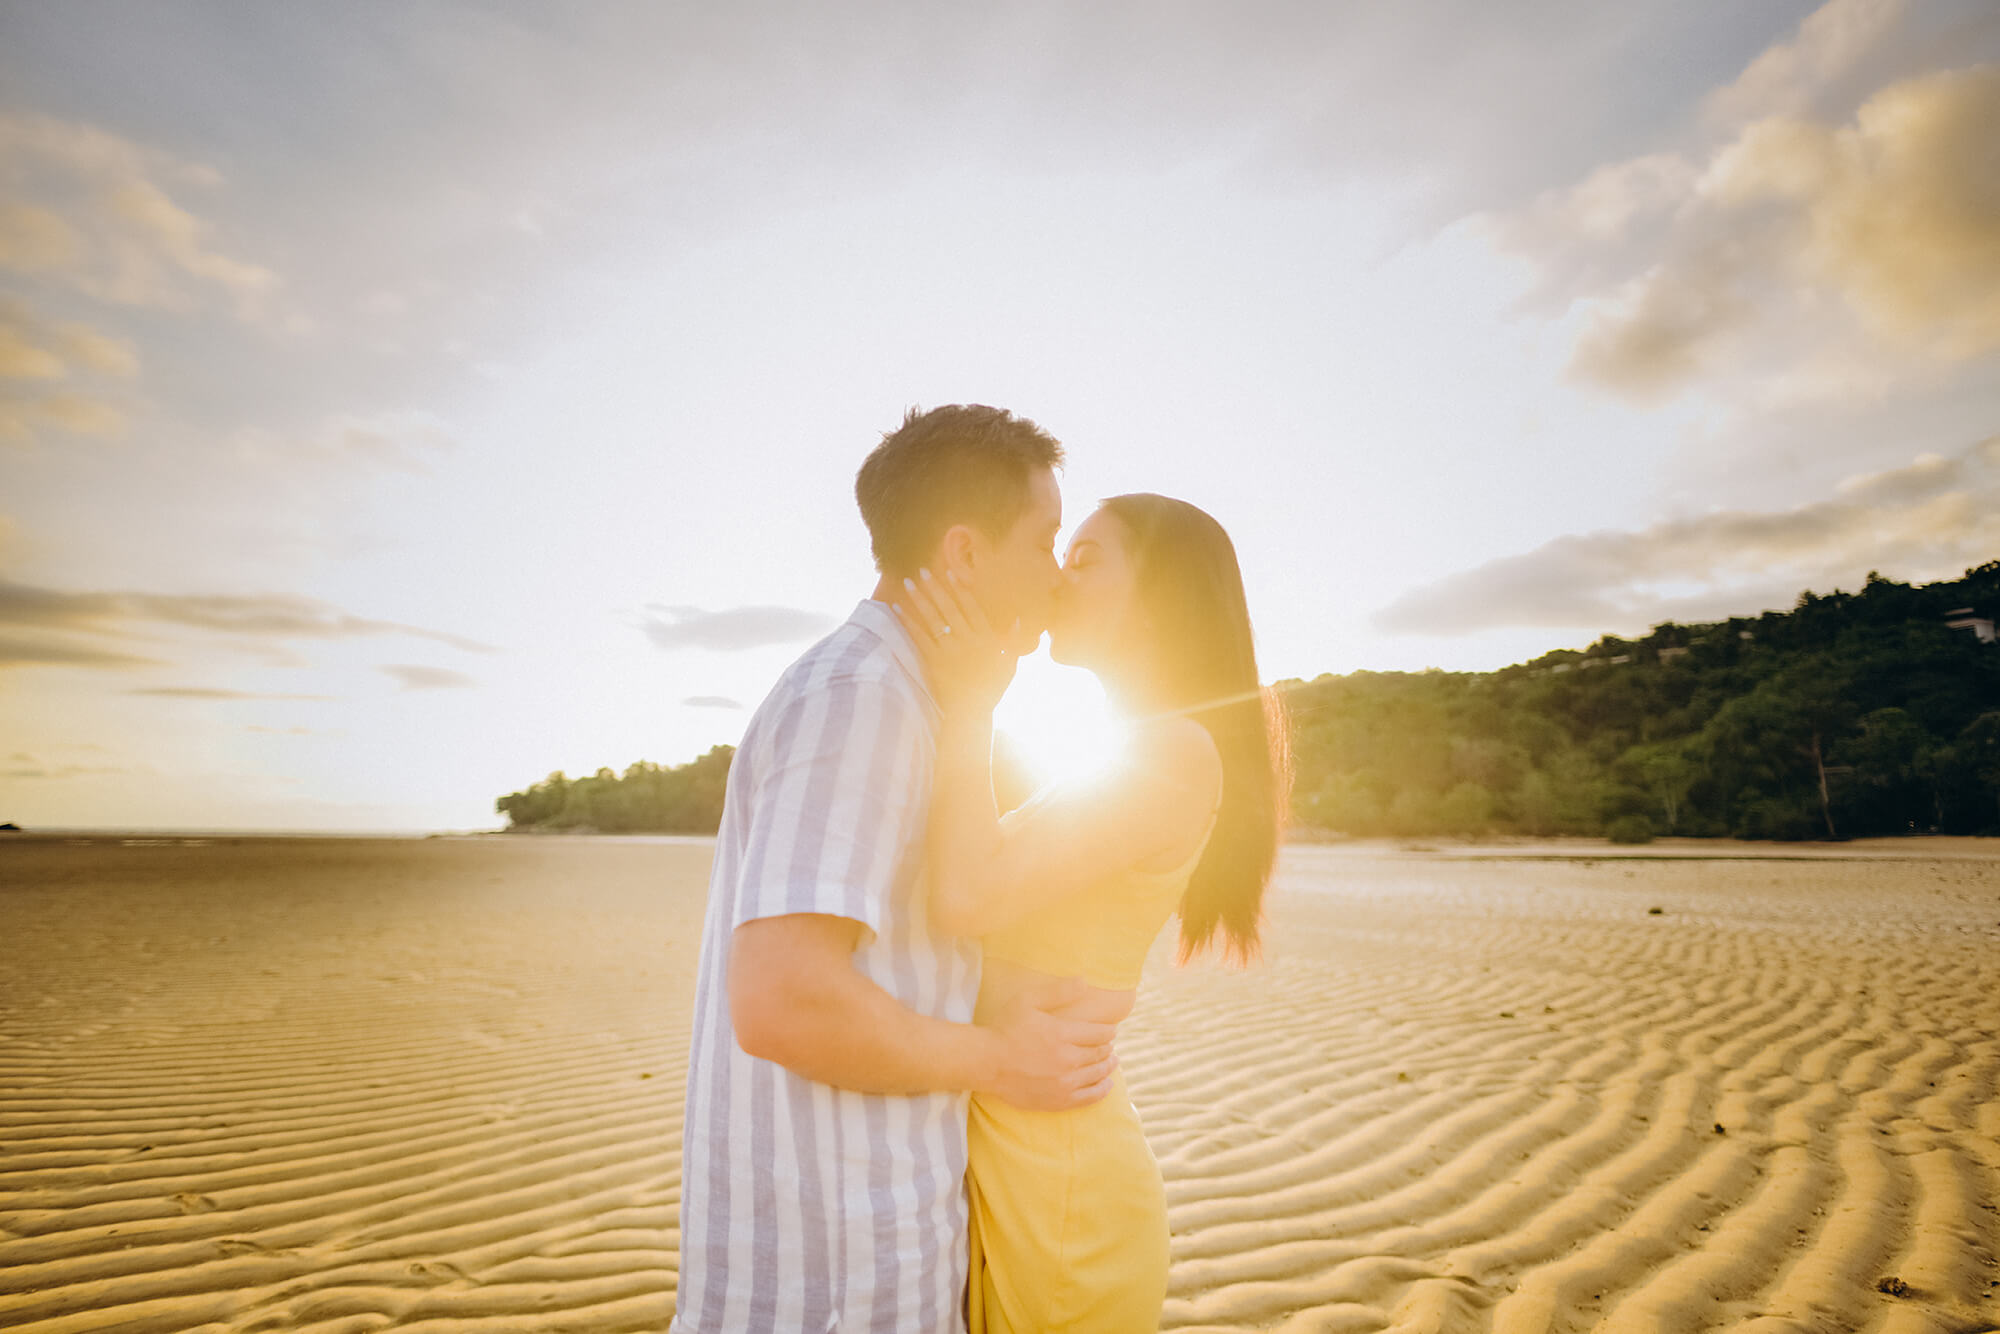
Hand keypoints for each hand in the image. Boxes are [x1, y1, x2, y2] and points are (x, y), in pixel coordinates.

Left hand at [896, 567, 1018, 716]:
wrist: (972, 712)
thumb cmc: (992, 689)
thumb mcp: (1010, 664)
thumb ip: (1013, 641)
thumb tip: (1018, 618)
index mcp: (986, 638)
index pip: (972, 607)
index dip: (961, 589)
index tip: (950, 573)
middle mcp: (968, 640)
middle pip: (949, 608)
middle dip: (935, 588)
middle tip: (922, 571)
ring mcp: (950, 650)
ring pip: (933, 619)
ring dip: (920, 599)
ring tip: (909, 583)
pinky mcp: (934, 661)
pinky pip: (920, 637)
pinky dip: (909, 622)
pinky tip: (899, 609)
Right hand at [979, 974, 1118, 1110]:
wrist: (986, 1063)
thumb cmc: (1005, 1028)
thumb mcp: (1027, 1001)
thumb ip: (1057, 991)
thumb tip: (1084, 982)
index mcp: (1062, 1033)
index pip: (1099, 1033)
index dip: (1108, 1031)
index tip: (1111, 1030)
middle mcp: (1067, 1059)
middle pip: (1100, 1053)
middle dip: (1108, 1047)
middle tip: (1110, 1045)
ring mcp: (1064, 1082)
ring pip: (1097, 1073)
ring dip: (1108, 1066)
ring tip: (1112, 1061)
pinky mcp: (1059, 1100)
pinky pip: (1090, 1097)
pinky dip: (1102, 1089)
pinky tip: (1107, 1084)